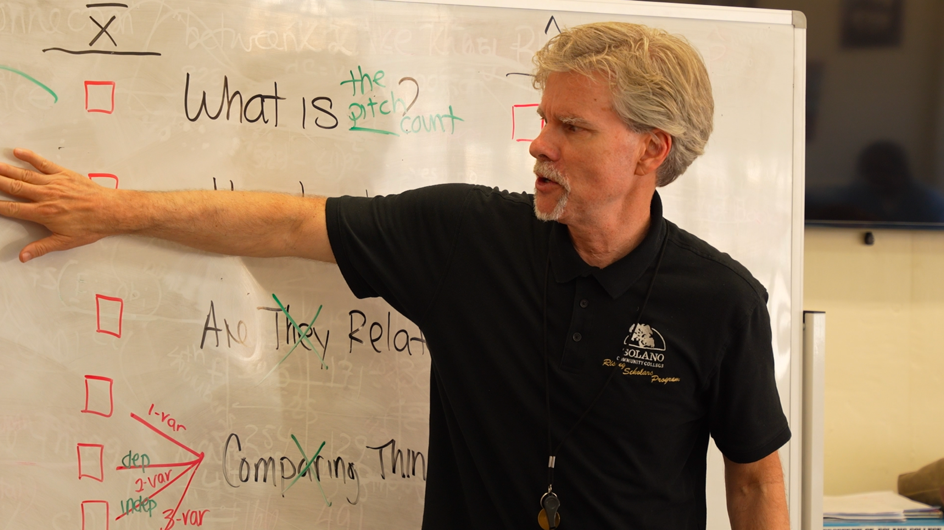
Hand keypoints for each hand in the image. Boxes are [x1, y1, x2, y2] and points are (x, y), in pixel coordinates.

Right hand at [0, 148, 118, 261]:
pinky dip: (30, 157)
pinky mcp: (64, 174)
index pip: (11, 209)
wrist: (111, 211)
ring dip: (6, 169)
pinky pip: (43, 163)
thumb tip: (23, 256)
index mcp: (43, 213)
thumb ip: (41, 247)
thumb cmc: (91, 226)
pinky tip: (18, 151)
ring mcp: (54, 183)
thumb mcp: (65, 242)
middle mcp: (45, 196)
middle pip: (13, 187)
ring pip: (24, 174)